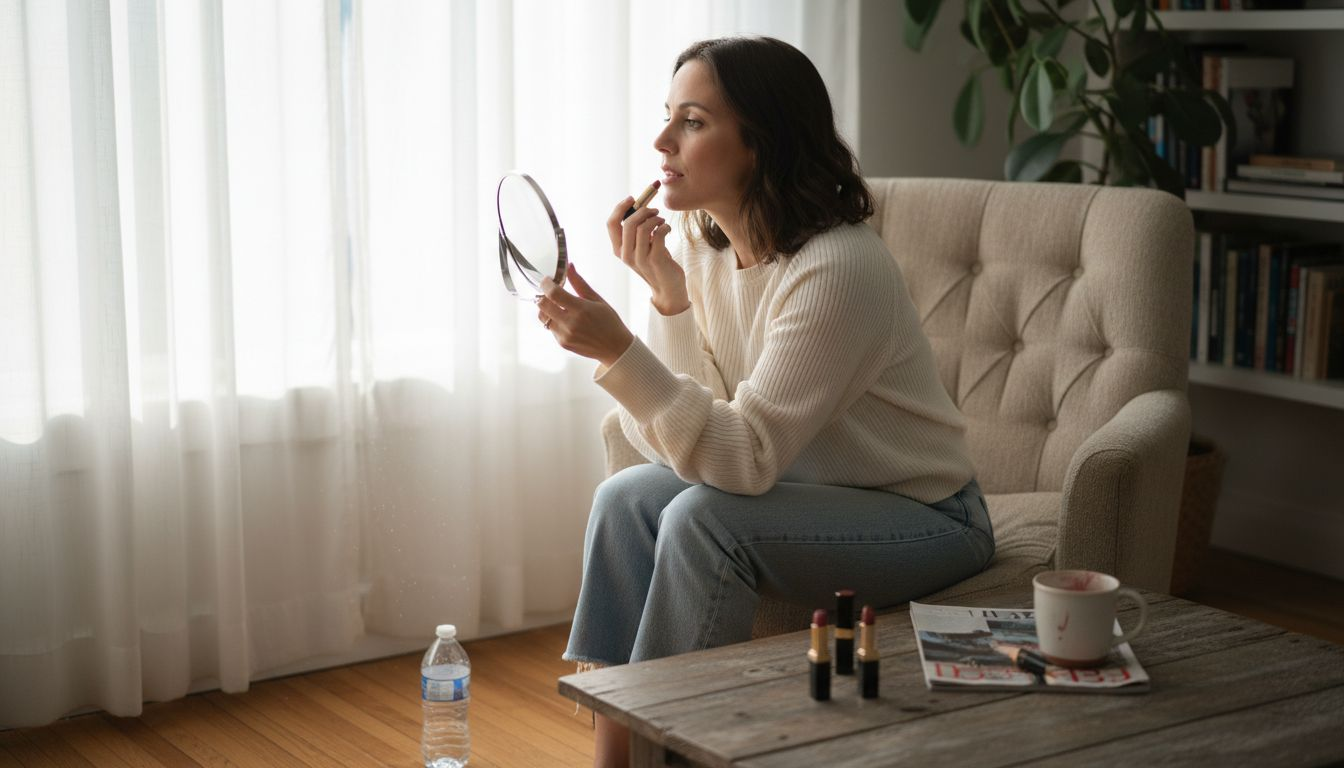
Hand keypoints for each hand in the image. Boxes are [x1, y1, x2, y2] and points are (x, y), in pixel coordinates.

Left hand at [536, 263, 634, 366]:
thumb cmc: (609, 322)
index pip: (554, 293)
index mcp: (581, 309)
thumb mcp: (597, 300)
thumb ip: (580, 284)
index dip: (546, 284)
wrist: (615, 348)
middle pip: (542, 305)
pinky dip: (553, 321)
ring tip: (557, 306)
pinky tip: (566, 320)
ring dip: (546, 309)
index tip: (546, 280)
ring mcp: (565, 335)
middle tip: (549, 292)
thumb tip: (570, 266)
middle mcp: (571, 323)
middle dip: (543, 295)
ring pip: (542, 317)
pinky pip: (549, 328)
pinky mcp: (563, 343)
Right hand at [606, 198, 688, 314]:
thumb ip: (637, 230)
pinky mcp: (655, 260)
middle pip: (628, 222)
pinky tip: (668, 229)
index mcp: (619, 249)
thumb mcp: (642, 246)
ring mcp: (640, 258)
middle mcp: (626, 255)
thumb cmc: (656, 262)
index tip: (633, 198)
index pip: (611, 223)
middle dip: (643, 210)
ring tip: (662, 221)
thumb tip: (640, 204)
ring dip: (655, 218)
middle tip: (654, 210)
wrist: (668, 288)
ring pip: (643, 227)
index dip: (620, 207)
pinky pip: (659, 234)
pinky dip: (665, 227)